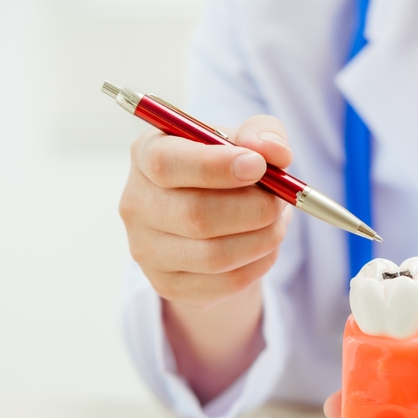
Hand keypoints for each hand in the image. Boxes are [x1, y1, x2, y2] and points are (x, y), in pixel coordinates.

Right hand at [119, 115, 293, 401]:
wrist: (213, 220)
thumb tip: (272, 152)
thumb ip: (262, 134)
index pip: (165, 164)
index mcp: (146, 154)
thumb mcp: (245, 139)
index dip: (214, 167)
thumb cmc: (226, 169)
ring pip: (214, 255)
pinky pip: (224, 282)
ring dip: (262, 239)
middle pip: (195, 215)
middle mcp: (136, 203)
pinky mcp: (166, 284)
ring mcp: (146, 249)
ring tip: (277, 222)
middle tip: (280, 202)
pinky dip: (258, 264)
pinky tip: (265, 247)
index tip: (257, 166)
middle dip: (253, 209)